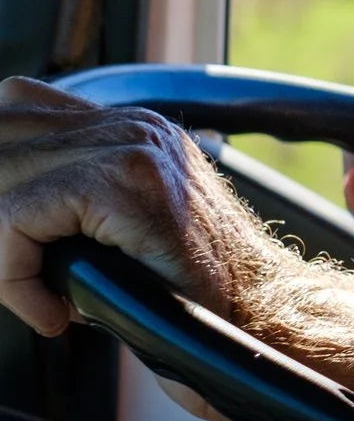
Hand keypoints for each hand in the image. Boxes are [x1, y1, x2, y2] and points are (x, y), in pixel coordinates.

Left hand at [0, 76, 287, 336]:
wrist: (262, 314)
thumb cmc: (189, 290)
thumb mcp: (122, 224)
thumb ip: (73, 194)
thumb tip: (4, 204)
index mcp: (127, 124)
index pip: (13, 106)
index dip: (3, 171)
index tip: (13, 241)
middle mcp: (132, 123)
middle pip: (1, 133)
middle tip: (21, 273)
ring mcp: (135, 145)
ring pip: (1, 174)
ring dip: (3, 249)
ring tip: (35, 295)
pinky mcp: (130, 184)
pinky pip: (16, 215)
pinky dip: (13, 274)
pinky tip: (51, 310)